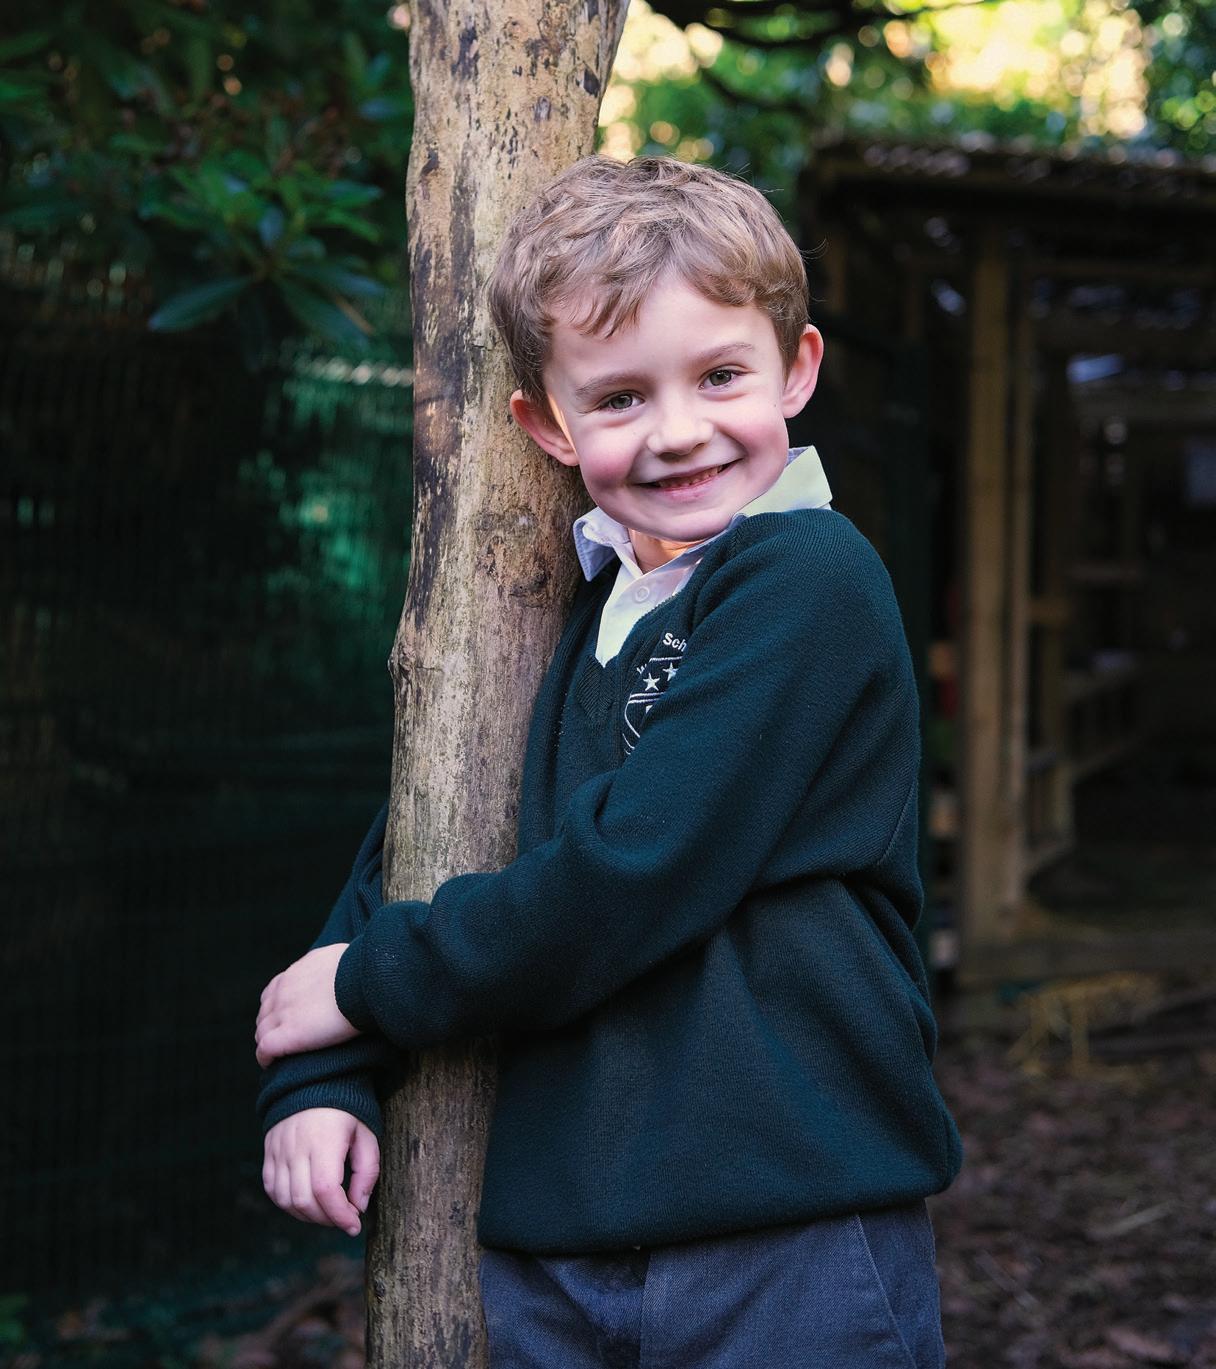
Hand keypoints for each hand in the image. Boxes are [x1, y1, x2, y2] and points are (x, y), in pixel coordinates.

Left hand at [255, 944, 358, 1066]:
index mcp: (297, 972)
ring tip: (278, 1055)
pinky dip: (266, 1057)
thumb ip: (331, 964)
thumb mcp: (341, 957)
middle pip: (265, 1013)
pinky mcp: (289, 1034)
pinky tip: (272, 1064)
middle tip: (285, 1038)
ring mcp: (283, 1012)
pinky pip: (265, 1049)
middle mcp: (284, 990)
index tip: (290, 1016)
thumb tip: (342, 968)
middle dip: (271, 1025)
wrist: (365, 982)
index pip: (275, 991)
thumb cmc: (363, 970)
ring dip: (268, 1042)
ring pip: (262, 1032)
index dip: (279, 1007)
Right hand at [263, 1108, 379, 1235]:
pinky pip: (273, 1189)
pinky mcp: (269, 1153)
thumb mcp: (367, 1134)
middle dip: (327, 1219)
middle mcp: (296, 1147)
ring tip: (328, 1212)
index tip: (354, 1225)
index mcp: (324, 1140)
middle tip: (345, 1219)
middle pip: (304, 1200)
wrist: (314, 1080)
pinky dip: (288, 1204)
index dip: (340, 1215)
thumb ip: (367, 1171)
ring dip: (307, 1216)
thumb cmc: (347, 1109)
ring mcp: (278, 1150)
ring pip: (285, 1200)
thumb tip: (359, 1207)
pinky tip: (307, 1202)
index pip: (326, 1190)